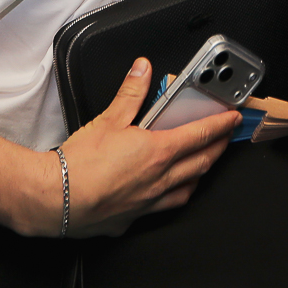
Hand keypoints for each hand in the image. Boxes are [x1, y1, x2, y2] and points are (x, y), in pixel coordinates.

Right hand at [50, 58, 239, 237]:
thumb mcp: (107, 119)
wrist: (55, 200)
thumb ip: (130, 93)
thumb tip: (142, 70)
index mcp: (157, 152)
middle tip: (226, 138)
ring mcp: (149, 202)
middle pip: (201, 162)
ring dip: (200, 174)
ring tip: (203, 163)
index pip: (200, 135)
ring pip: (188, 188)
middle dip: (218, 148)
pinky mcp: (134, 218)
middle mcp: (160, 179)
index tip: (232, 119)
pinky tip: (170, 192)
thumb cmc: (80, 165)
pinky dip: (175, 196)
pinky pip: (165, 207)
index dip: (220, 125)